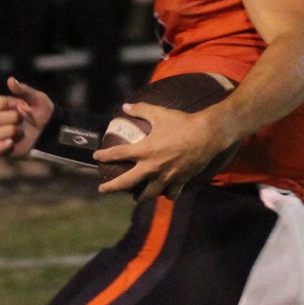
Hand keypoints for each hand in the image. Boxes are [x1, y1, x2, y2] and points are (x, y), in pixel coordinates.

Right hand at [0, 76, 54, 156]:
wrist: (53, 131)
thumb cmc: (43, 112)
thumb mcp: (37, 98)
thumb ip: (23, 90)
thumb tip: (11, 80)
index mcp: (5, 106)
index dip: (0, 103)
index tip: (15, 104)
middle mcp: (1, 120)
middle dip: (9, 117)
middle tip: (22, 117)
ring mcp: (3, 135)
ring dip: (8, 131)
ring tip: (21, 131)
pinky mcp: (6, 149)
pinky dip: (1, 146)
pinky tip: (11, 142)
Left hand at [95, 100, 228, 200]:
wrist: (207, 135)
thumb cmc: (182, 122)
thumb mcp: (159, 113)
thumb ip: (141, 109)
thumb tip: (125, 106)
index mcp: (144, 150)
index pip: (118, 154)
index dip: (104, 156)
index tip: (96, 157)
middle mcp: (152, 167)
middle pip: (127, 182)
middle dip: (112, 187)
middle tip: (102, 190)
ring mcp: (166, 176)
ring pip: (149, 194)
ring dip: (141, 197)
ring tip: (136, 199)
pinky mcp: (180, 180)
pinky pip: (171, 193)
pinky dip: (168, 194)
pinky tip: (166, 194)